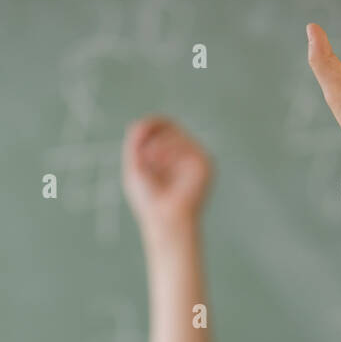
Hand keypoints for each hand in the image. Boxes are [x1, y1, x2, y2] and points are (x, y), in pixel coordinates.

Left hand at [122, 116, 213, 231]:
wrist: (164, 220)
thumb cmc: (149, 201)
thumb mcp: (135, 166)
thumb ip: (137, 140)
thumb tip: (145, 121)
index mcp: (172, 155)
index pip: (164, 127)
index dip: (151, 125)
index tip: (137, 134)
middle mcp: (186, 154)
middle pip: (170, 125)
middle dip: (152, 136)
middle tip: (142, 155)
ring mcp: (197, 158)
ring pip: (175, 132)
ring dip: (157, 145)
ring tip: (149, 163)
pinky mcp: (205, 163)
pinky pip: (185, 143)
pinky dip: (168, 150)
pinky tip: (160, 165)